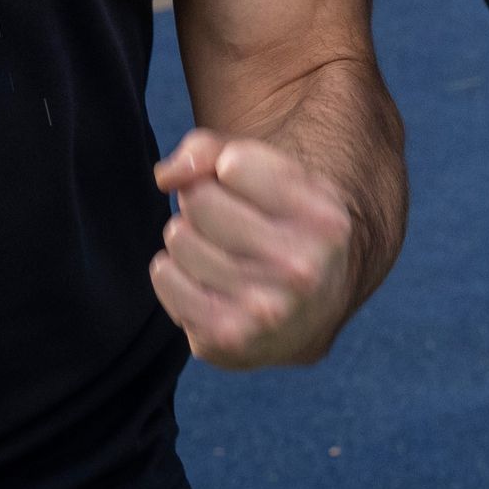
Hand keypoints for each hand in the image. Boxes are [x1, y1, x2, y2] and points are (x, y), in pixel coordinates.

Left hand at [151, 129, 357, 369]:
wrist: (312, 311)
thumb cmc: (283, 227)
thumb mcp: (275, 178)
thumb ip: (215, 152)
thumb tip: (169, 175)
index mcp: (325, 220)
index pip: (234, 164)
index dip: (228, 167)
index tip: (242, 183)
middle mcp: (301, 266)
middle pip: (200, 200)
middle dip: (202, 201)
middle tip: (223, 218)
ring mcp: (264, 308)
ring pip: (179, 238)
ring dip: (188, 238)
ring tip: (216, 250)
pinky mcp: (225, 337)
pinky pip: (164, 276)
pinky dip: (172, 271)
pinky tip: (200, 278)